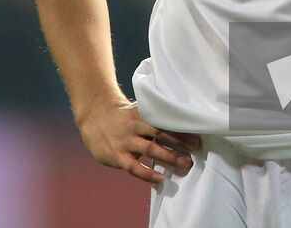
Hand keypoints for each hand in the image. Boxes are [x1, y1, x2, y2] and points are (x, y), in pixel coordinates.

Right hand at [76, 98, 201, 184]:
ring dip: (169, 156)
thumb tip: (178, 125)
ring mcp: (126, 141)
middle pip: (161, 132)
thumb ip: (152, 118)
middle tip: (197, 147)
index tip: (197, 132)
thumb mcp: (136, 111)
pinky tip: (160, 179)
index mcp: (142, 113)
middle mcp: (135, 126)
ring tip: (185, 163)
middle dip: (180, 141)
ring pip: (150, 149)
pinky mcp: (118, 155)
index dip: (180, 126)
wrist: (93, 116)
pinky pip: (134, 167)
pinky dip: (147, 174)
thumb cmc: (121, 116)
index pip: (164, 119)